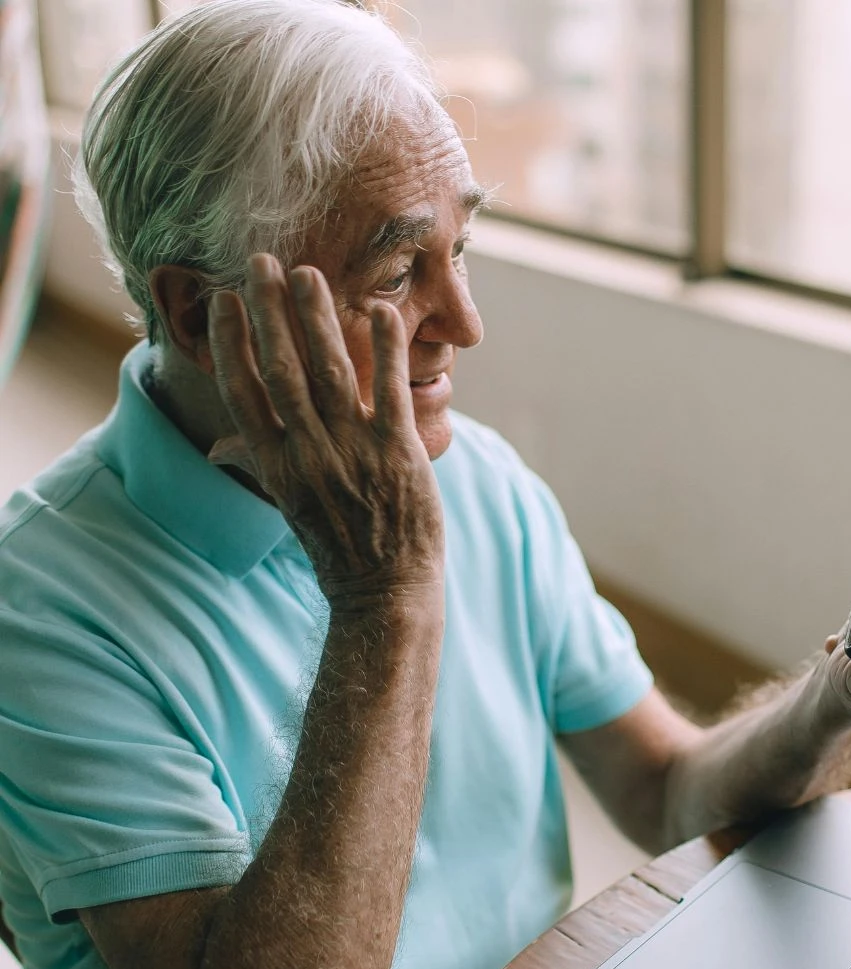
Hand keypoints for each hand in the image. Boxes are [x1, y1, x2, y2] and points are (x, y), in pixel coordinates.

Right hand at [206, 254, 442, 610]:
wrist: (385, 592)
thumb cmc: (338, 549)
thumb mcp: (289, 508)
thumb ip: (261, 466)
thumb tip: (221, 448)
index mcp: (276, 467)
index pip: (243, 393)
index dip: (231, 342)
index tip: (224, 301)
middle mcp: (308, 454)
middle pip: (280, 369)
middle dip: (269, 311)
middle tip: (262, 262)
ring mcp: (353, 451)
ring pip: (328, 370)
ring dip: (316, 316)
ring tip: (307, 273)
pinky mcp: (398, 452)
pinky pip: (388, 388)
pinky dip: (384, 348)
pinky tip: (381, 311)